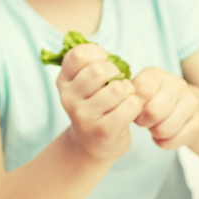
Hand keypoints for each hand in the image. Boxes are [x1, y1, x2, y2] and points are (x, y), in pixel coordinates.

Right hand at [57, 43, 142, 160]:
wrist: (92, 143)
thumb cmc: (94, 105)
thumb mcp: (83, 83)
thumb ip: (88, 64)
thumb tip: (102, 54)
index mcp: (63, 81)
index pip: (78, 55)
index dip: (97, 54)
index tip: (103, 63)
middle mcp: (68, 98)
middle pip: (100, 70)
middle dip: (116, 72)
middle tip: (116, 83)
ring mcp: (83, 115)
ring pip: (118, 88)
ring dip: (128, 90)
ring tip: (123, 98)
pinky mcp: (102, 130)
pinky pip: (129, 106)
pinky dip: (134, 105)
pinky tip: (128, 110)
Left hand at [131, 67, 198, 148]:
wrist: (177, 106)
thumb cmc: (148, 100)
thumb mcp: (135, 94)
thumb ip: (128, 98)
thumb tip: (124, 107)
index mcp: (156, 75)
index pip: (142, 91)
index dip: (134, 106)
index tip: (133, 108)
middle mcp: (177, 85)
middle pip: (154, 112)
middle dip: (143, 121)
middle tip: (142, 121)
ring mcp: (191, 102)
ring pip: (165, 129)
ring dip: (155, 132)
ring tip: (153, 126)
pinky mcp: (198, 122)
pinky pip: (176, 140)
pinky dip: (165, 142)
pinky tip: (163, 135)